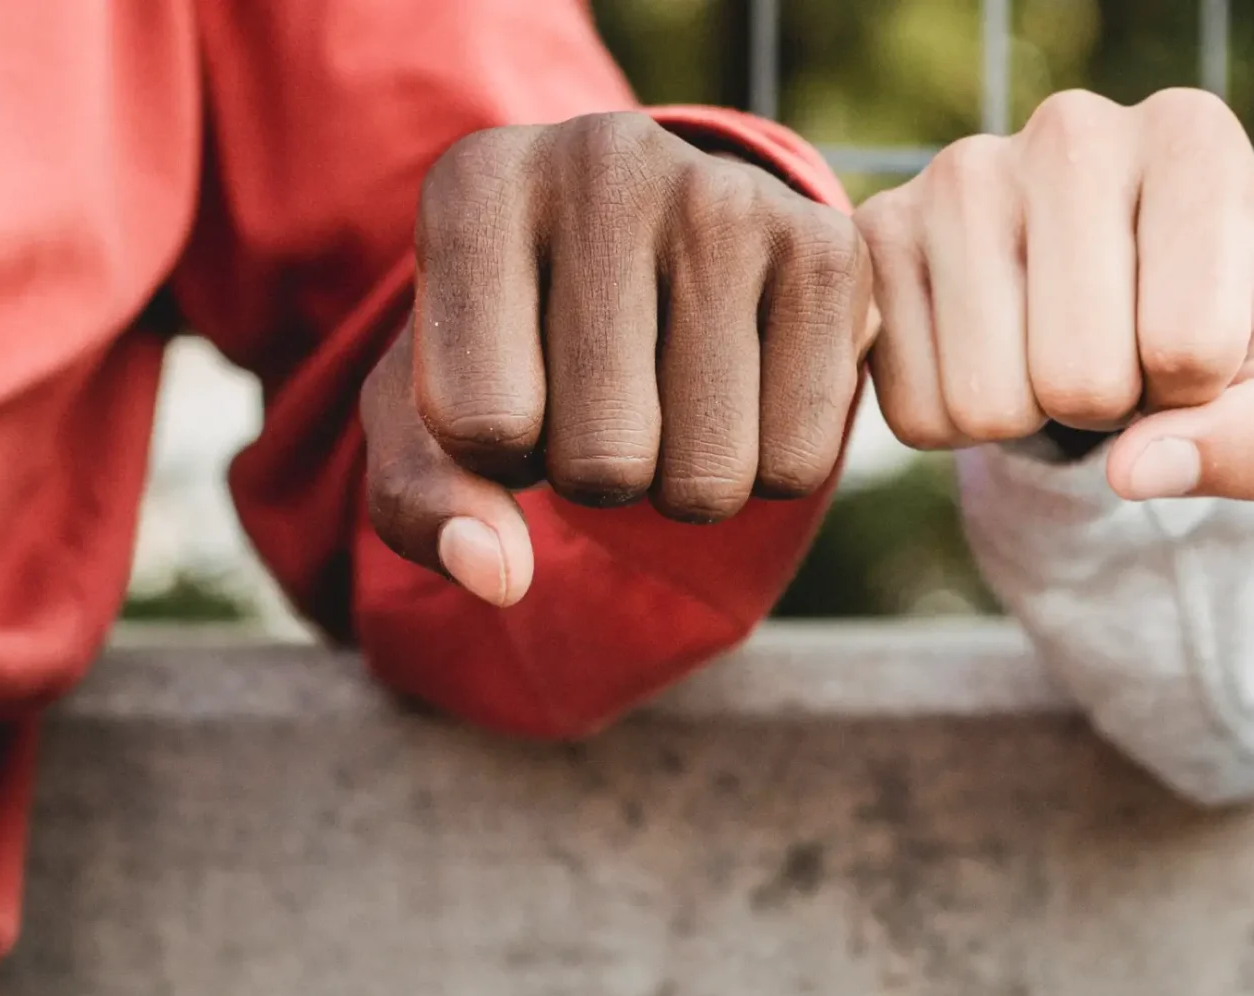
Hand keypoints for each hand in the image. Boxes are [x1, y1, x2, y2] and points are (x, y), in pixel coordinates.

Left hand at [363, 112, 875, 605]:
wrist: (651, 246)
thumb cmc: (520, 344)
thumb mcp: (428, 420)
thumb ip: (423, 506)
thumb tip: (499, 578)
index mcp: (477, 187)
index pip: (481, 426)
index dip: (497, 452)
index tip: (514, 382)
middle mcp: (603, 160)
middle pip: (603, 462)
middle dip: (597, 475)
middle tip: (603, 395)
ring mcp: (729, 196)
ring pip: (706, 478)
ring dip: (682, 482)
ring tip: (668, 389)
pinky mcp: (830, 247)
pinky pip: (798, 466)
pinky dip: (765, 465)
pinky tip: (742, 383)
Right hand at [854, 88, 1253, 500]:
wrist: (1113, 307)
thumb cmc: (1212, 337)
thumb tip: (1132, 471)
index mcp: (1194, 140)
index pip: (1189, 348)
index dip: (1196, 392)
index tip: (1189, 342)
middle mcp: (1072, 131)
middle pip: (1081, 381)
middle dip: (1107, 410)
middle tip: (1113, 354)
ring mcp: (959, 176)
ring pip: (989, 404)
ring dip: (1029, 419)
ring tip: (1049, 350)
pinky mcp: (875, 236)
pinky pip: (913, 413)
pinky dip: (955, 424)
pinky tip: (985, 354)